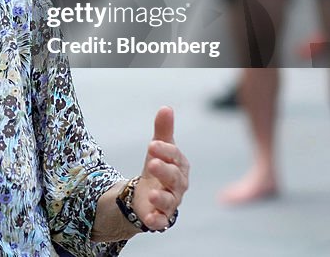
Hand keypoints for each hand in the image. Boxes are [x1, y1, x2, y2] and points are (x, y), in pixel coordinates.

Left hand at [133, 107, 188, 230]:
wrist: (150, 195)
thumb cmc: (159, 168)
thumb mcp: (158, 149)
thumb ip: (163, 131)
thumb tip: (166, 108)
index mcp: (179, 166)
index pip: (175, 157)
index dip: (165, 150)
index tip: (152, 144)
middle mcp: (178, 185)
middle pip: (174, 178)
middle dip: (164, 171)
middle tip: (151, 163)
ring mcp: (171, 202)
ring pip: (169, 201)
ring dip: (161, 198)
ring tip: (152, 194)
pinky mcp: (161, 217)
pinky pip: (161, 221)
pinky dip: (157, 221)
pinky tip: (150, 220)